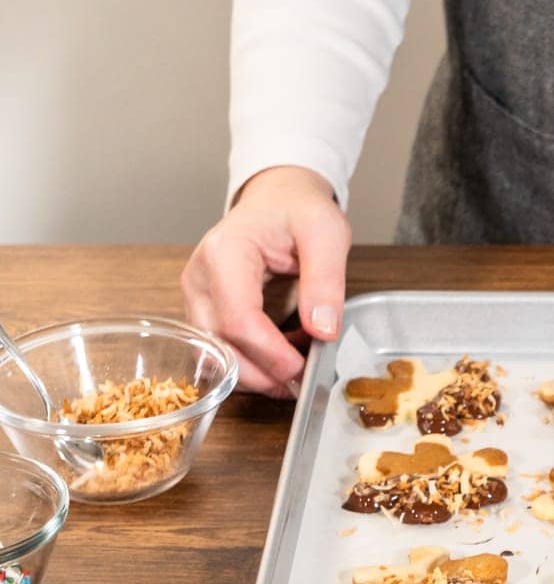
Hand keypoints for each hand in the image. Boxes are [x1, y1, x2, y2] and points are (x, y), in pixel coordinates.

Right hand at [181, 165, 350, 397]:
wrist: (278, 199)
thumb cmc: (298, 210)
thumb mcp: (326, 234)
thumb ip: (326, 280)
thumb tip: (323, 330)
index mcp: (225, 253)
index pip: (239, 320)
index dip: (272, 355)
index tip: (305, 369)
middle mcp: (199, 278)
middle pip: (220, 347)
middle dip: (264, 375)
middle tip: (305, 384)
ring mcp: (197, 297)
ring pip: (216, 357)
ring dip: (258, 374)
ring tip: (299, 369)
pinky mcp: (204, 311)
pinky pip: (222, 350)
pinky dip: (253, 363)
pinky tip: (285, 355)